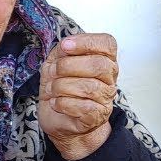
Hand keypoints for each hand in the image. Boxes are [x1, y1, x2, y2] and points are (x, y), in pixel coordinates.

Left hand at [38, 33, 117, 159]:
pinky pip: (83, 107)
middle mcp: (109, 77)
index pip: (107, 43)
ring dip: (61, 87)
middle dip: (67, 66)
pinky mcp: (98, 116)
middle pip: (99, 65)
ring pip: (89, 87)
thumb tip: (66, 46)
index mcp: (102, 59)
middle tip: (53, 72)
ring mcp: (106, 97)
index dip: (86, 42)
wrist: (58, 119)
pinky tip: (56, 103)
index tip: (65, 46)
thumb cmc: (59, 88)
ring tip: (52, 90)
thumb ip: (61, 52)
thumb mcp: (54, 64)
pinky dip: (63, 104)